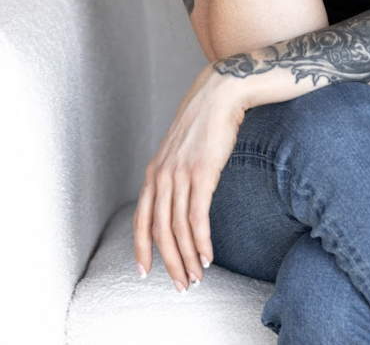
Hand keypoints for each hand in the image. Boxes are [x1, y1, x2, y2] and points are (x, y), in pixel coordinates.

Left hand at [133, 63, 245, 292]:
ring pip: (177, 229)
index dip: (141, 249)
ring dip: (187, 258)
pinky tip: (207, 256)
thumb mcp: (179, 149)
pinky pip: (197, 217)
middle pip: (159, 231)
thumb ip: (174, 173)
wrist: (220, 93)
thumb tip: (179, 197)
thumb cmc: (204, 120)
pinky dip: (201, 241)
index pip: (141, 219)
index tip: (146, 272)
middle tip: (180, 285)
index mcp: (154, 171)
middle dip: (169, 263)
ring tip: (196, 277)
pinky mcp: (202, 173)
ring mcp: (180, 174)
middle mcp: (162, 175)